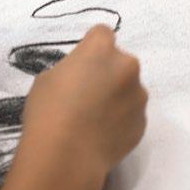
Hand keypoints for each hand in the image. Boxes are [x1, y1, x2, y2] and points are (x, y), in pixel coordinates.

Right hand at [20, 25, 147, 174]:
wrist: (66, 155)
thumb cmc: (49, 110)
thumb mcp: (47, 79)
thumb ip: (71, 71)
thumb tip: (81, 78)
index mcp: (100, 50)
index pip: (102, 33)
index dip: (90, 46)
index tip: (80, 62)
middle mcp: (127, 67)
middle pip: (119, 61)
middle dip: (106, 71)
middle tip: (85, 92)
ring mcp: (138, 97)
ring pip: (128, 89)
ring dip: (115, 96)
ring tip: (92, 118)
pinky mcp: (143, 124)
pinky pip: (130, 114)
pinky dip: (119, 119)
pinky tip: (99, 133)